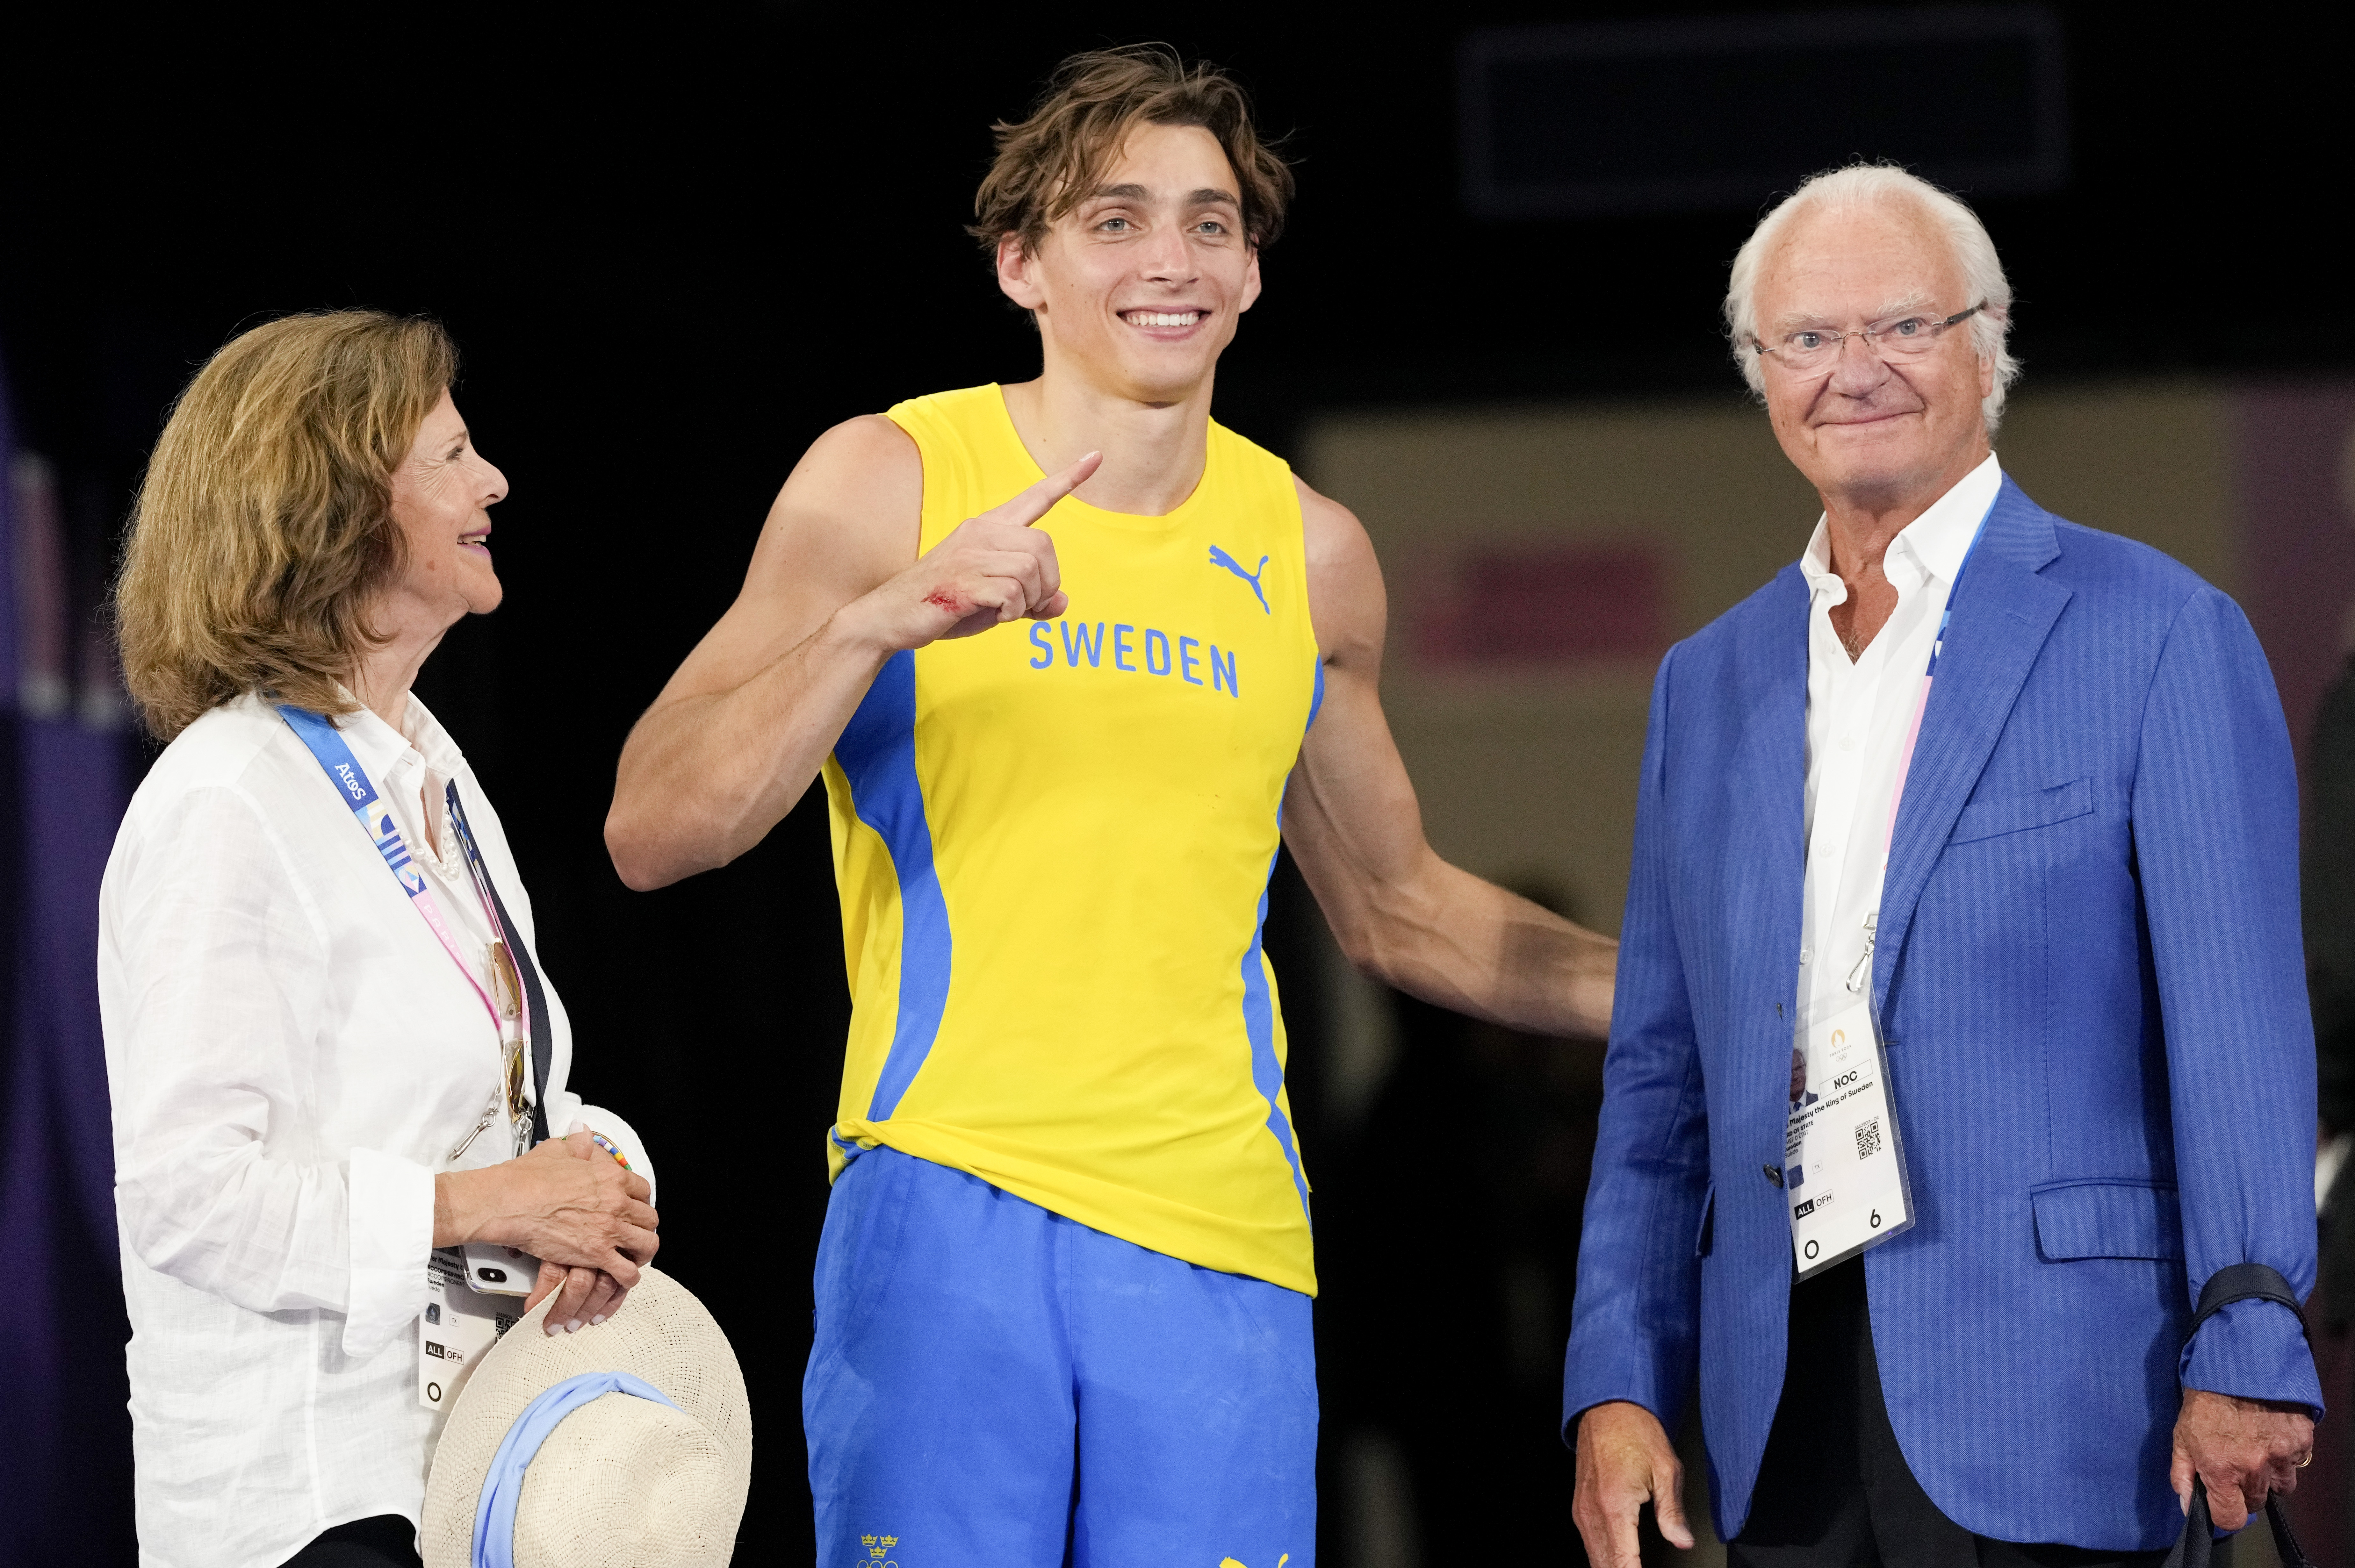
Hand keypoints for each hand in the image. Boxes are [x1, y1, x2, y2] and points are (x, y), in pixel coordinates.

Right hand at [518, 1133, 651, 1334]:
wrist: (509, 1202)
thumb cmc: (528, 1178)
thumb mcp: (558, 1150)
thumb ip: (578, 1144)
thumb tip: (583, 1135)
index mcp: (611, 1178)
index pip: (643, 1191)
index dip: (639, 1202)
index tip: (633, 1209)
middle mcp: (616, 1203)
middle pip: (649, 1219)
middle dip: (643, 1227)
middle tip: (633, 1234)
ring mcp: (609, 1229)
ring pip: (647, 1244)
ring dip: (642, 1252)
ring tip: (634, 1257)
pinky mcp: (596, 1254)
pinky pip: (626, 1271)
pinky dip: (628, 1277)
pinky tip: (623, 1277)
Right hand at [840, 451, 1099, 649]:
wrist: (892, 617)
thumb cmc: (946, 604)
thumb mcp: (994, 600)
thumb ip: (1030, 599)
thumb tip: (1062, 603)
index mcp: (988, 528)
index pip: (1035, 497)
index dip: (1067, 479)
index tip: (1096, 457)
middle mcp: (981, 532)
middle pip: (1044, 546)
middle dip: (1048, 582)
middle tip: (1030, 604)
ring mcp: (970, 553)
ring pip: (1030, 570)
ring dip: (1028, 601)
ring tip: (1006, 610)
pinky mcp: (963, 579)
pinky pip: (1012, 593)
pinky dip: (1012, 612)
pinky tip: (993, 614)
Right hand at [1573, 1400, 1694, 1567]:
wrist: (1608, 1407)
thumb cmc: (1636, 1431)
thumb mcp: (1666, 1468)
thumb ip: (1672, 1511)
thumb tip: (1682, 1540)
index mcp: (1614, 1505)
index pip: (1623, 1564)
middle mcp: (1592, 1511)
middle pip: (1604, 1566)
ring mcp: (1582, 1509)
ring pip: (1594, 1558)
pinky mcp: (1580, 1506)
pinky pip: (1589, 1544)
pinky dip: (1603, 1559)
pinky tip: (1617, 1563)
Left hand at [2171, 1387, 2313, 1529]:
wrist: (2238, 1363)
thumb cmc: (2204, 1399)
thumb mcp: (2181, 1435)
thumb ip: (2182, 1473)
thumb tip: (2187, 1505)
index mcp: (2221, 1469)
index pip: (2230, 1518)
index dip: (2226, 1513)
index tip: (2223, 1500)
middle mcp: (2254, 1468)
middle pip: (2256, 1502)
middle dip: (2245, 1490)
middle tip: (2237, 1464)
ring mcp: (2281, 1456)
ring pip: (2281, 1487)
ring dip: (2270, 1476)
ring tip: (2256, 1449)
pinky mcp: (2301, 1441)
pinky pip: (2296, 1462)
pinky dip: (2285, 1455)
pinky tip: (2270, 1433)